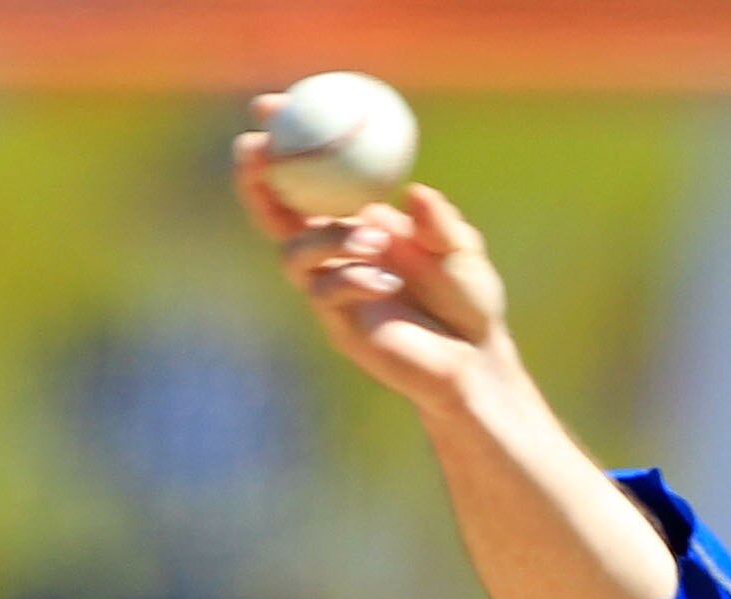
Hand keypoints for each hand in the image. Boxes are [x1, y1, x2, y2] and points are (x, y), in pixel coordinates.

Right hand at [232, 95, 513, 407]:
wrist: (473, 359)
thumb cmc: (468, 297)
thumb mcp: (461, 251)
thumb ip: (440, 223)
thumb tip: (416, 194)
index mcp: (357, 219)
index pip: (309, 174)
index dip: (284, 140)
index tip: (269, 107)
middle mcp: (335, 250)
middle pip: (274, 212)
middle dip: (256, 178)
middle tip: (258, 151)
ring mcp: (331, 287)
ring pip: (293, 254)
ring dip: (327, 238)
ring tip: (376, 240)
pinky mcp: (339, 325)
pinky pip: (325, 294)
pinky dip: (351, 280)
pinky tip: (386, 281)